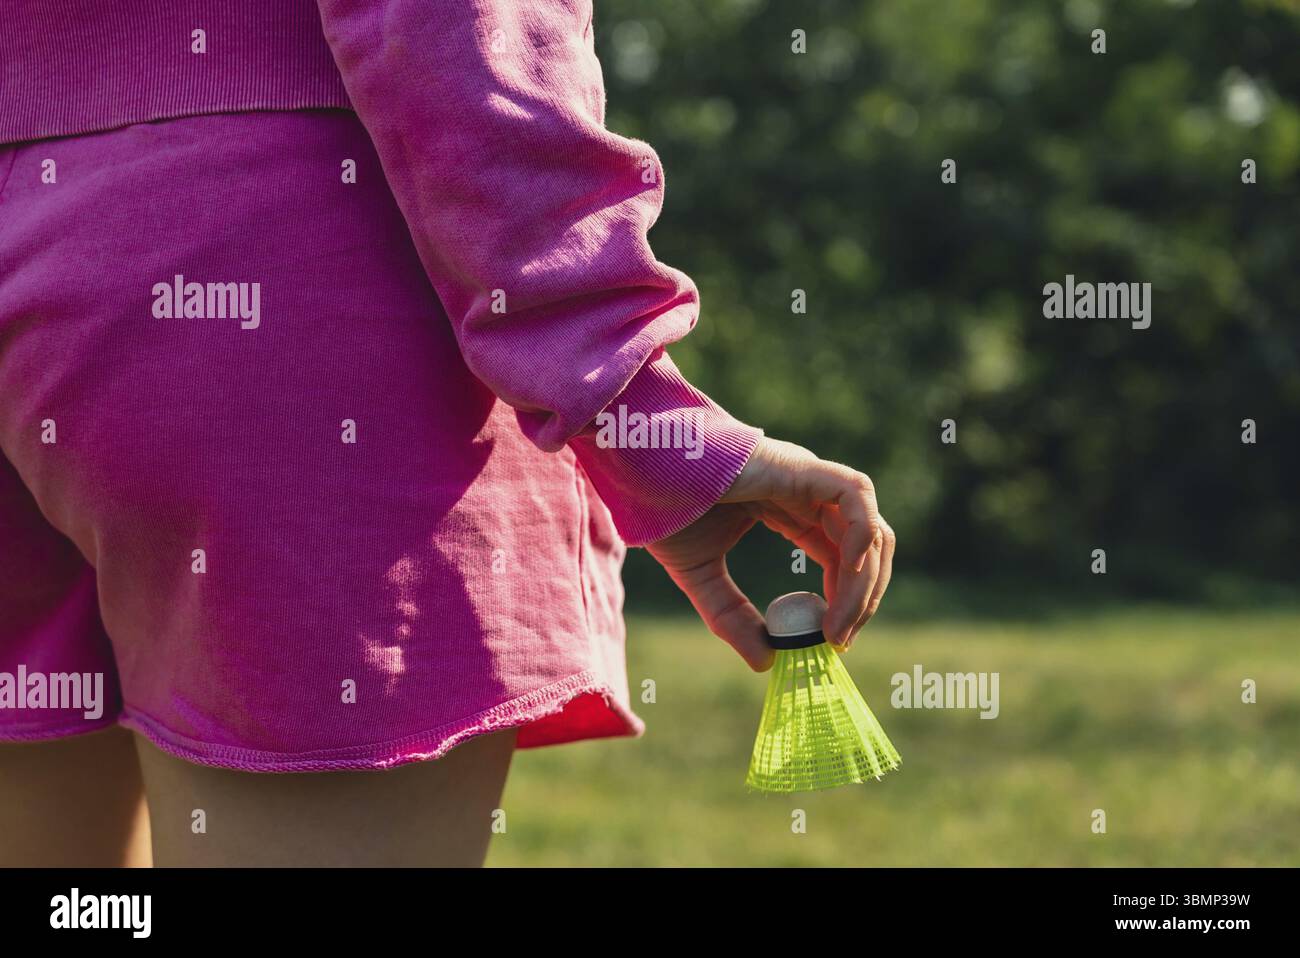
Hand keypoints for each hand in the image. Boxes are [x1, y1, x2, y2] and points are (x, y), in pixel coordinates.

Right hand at [645, 437, 895, 670]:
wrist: (643, 472)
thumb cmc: (668, 509)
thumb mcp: (702, 577)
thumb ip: (731, 617)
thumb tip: (764, 662)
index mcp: (791, 511)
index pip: (842, 558)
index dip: (847, 601)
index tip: (833, 640)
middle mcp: (809, 494)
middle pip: (867, 547)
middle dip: (863, 597)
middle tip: (841, 639)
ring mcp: (809, 477)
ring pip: (869, 528)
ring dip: (865, 580)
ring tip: (841, 622)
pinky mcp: (802, 465)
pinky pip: (856, 496)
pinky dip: (863, 534)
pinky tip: (848, 572)